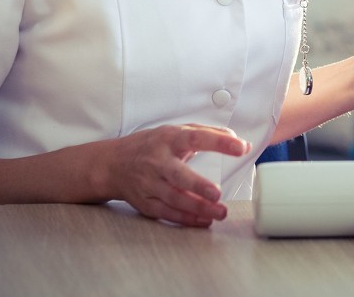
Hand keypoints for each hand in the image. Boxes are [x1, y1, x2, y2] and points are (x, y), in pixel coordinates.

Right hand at [104, 124, 250, 226]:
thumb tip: (237, 140)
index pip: (195, 137)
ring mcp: (150, 184)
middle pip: (178, 175)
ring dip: (198, 208)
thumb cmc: (151, 146)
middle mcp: (157, 161)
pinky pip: (168, 213)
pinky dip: (187, 219)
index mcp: (168, 139)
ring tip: (220, 212)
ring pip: (174, 199)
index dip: (218, 142)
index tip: (241, 147)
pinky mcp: (145, 203)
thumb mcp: (175, 131)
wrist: (112, 164)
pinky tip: (204, 220)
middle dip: (198, 186)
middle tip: (217, 194)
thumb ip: (207, 133)